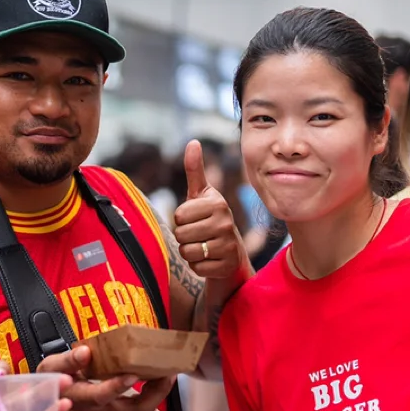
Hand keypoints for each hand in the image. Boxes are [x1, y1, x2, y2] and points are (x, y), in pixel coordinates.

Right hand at [37, 345, 171, 410]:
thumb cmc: (47, 387)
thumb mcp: (49, 370)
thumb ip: (67, 361)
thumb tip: (85, 351)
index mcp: (79, 401)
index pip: (101, 397)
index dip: (118, 387)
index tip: (134, 373)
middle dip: (154, 393)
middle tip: (168, 373)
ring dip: (156, 395)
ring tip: (167, 374)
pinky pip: (135, 410)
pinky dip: (149, 396)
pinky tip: (155, 382)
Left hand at [173, 140, 247, 281]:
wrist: (231, 251)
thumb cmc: (210, 218)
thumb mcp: (202, 195)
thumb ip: (195, 170)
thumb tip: (193, 142)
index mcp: (217, 202)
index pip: (178, 215)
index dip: (181, 219)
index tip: (195, 219)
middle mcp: (225, 222)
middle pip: (181, 234)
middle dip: (184, 237)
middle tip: (198, 234)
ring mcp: (228, 245)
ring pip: (188, 252)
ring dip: (190, 252)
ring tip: (203, 246)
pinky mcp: (227, 265)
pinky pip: (197, 268)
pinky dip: (199, 266)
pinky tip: (210, 260)